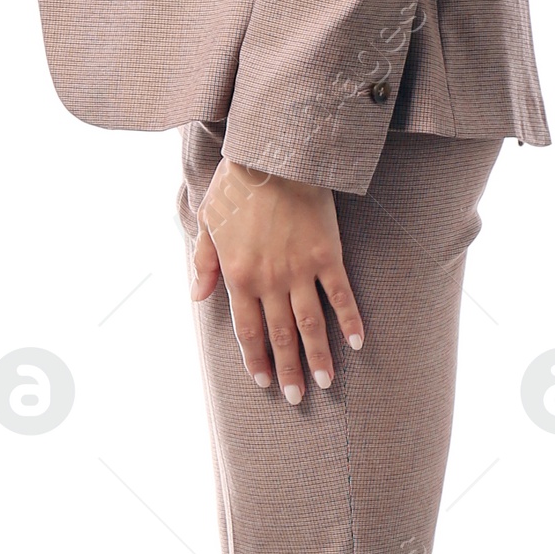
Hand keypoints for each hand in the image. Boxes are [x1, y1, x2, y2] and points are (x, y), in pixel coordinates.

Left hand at [190, 159, 364, 399]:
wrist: (275, 155)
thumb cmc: (236, 185)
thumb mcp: (206, 221)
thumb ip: (203, 263)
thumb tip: (197, 297)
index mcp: (238, 275)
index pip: (247, 329)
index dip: (255, 358)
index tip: (262, 380)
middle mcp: (269, 280)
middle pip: (280, 335)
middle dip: (288, 369)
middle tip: (296, 398)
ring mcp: (300, 269)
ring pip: (310, 323)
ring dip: (318, 355)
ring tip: (325, 382)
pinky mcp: (326, 255)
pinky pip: (340, 294)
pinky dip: (349, 319)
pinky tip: (357, 343)